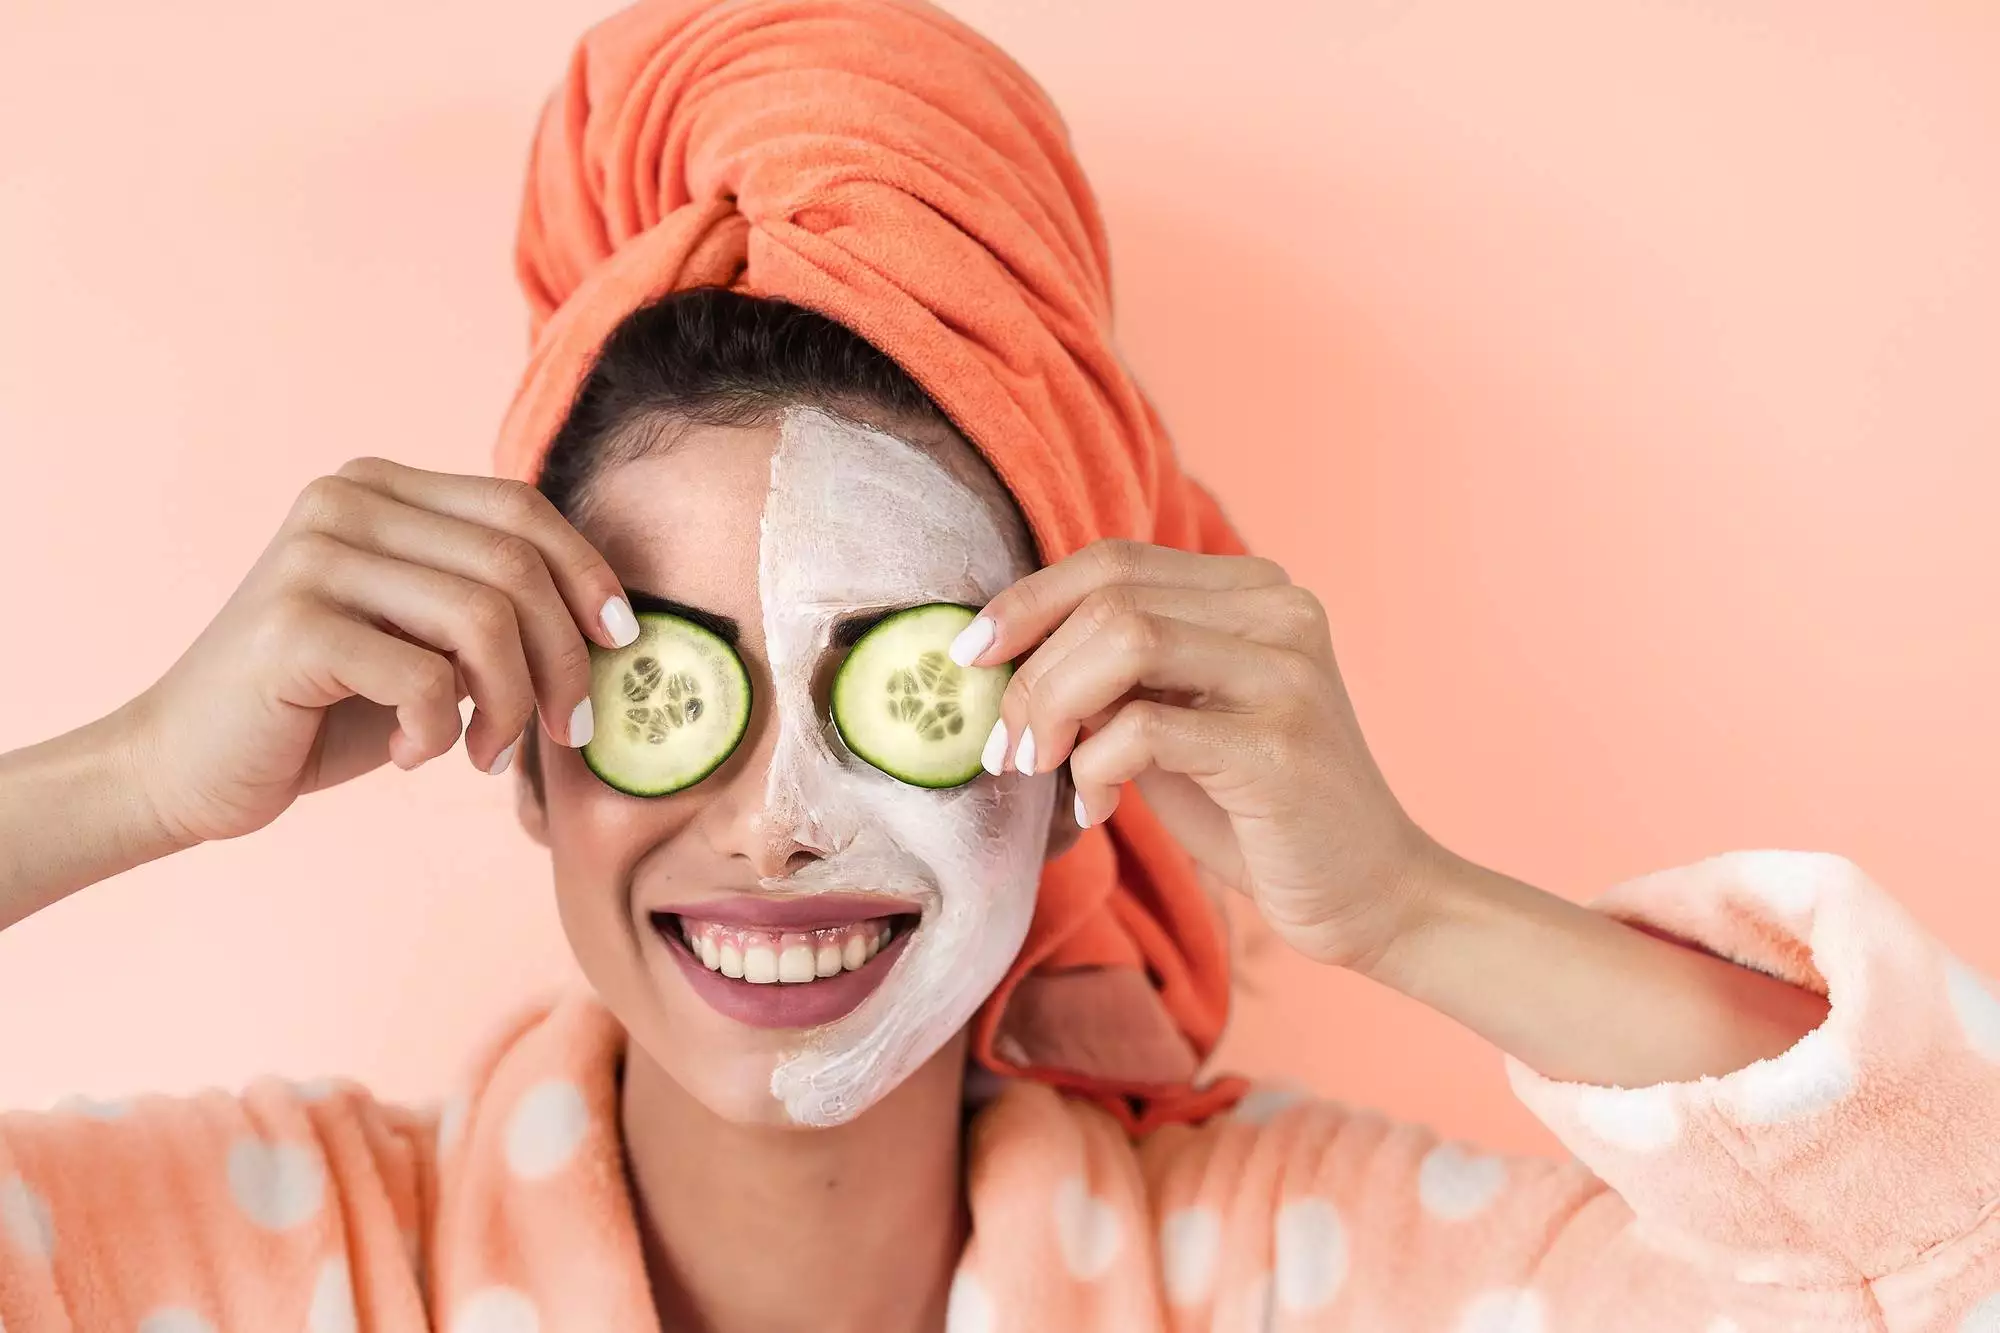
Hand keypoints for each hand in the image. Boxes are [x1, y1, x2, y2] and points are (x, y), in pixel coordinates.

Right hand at [118, 459, 637, 846]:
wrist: (186, 765)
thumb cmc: (323, 708)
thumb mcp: (424, 641)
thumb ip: (492, 608)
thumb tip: (610, 621)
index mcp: (379, 487)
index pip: (520, 510)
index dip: (588, 575)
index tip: (619, 643)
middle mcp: (342, 501)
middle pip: (514, 566)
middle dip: (562, 660)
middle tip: (564, 731)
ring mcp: (313, 557)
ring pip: (483, 621)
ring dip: (508, 706)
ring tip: (487, 752)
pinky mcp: (292, 627)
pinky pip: (425, 679)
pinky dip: (440, 732)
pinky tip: (412, 752)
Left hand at [954, 539, 1437, 970]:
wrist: (1373, 895)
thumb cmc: (1257, 813)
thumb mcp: (1176, 725)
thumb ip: (1114, 679)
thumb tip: (1005, 658)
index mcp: (1257, 591)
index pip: (1115, 561)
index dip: (1028, 600)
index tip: (969, 656)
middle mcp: (1281, 612)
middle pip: (1110, 595)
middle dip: (1029, 668)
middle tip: (998, 743)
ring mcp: (1287, 672)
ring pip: (1123, 640)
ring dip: (1050, 706)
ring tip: (1032, 766)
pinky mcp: (1279, 743)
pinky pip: (1144, 727)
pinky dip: (1094, 765)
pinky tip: (1099, 806)